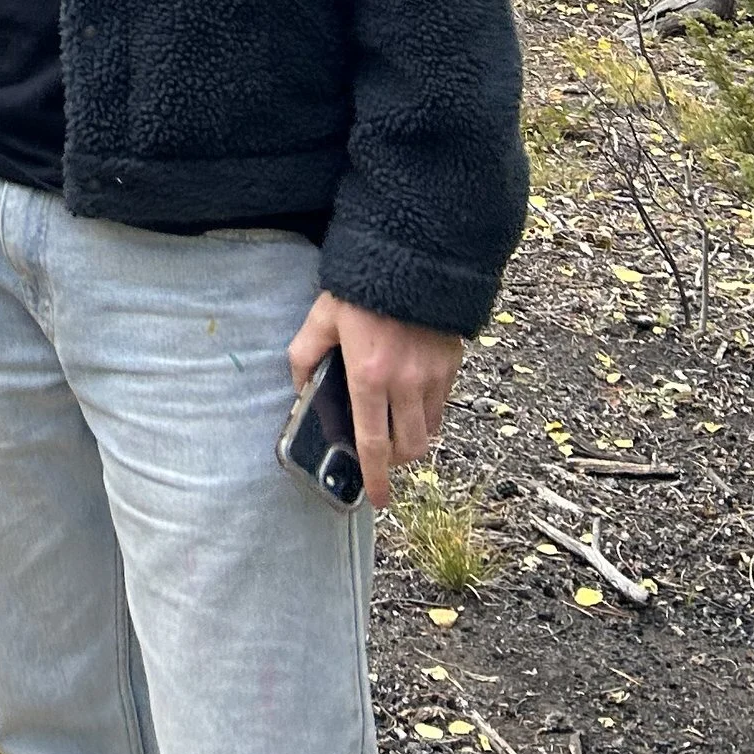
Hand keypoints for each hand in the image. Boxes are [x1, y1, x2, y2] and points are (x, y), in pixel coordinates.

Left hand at [289, 290, 462, 508]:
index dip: (376, 477)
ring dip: (413, 437)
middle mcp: (406, 383)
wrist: (410, 255)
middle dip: (396, 460)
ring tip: (394, 425)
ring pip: (429, 430)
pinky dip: (428, 411)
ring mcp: (433, 375)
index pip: (373, 443)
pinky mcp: (452, 364)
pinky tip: (410, 396)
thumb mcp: (321, 318)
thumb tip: (301, 391)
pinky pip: (443, 404)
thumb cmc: (360, 288)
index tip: (376, 498)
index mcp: (369, 376)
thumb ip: (304, 357)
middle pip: (410, 448)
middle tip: (381, 453)